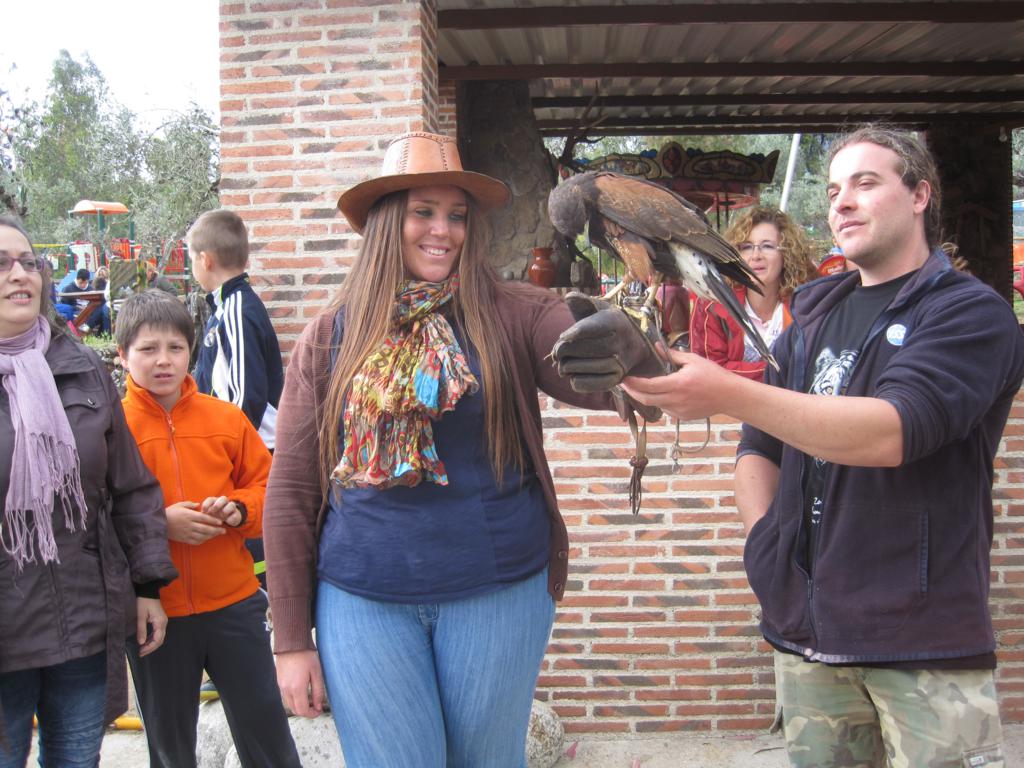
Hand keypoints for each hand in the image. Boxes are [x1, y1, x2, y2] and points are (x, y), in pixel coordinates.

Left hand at [136, 597, 167, 656]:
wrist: (148, 591)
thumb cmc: (144, 602)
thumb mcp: (141, 615)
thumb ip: (141, 629)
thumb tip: (141, 643)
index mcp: (160, 622)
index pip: (157, 639)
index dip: (149, 647)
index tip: (140, 652)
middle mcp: (164, 623)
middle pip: (160, 640)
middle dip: (151, 648)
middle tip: (140, 653)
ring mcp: (162, 622)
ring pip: (159, 637)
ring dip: (151, 644)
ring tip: (142, 649)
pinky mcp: (159, 621)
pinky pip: (158, 633)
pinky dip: (152, 639)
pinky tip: (145, 642)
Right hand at [165, 501, 224, 544]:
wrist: (158, 524)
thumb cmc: (169, 512)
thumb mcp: (179, 505)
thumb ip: (190, 504)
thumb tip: (199, 504)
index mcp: (189, 515)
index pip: (204, 518)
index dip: (213, 520)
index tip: (221, 522)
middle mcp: (189, 525)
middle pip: (205, 528)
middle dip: (216, 530)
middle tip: (224, 530)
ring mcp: (186, 533)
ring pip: (202, 536)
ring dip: (211, 536)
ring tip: (218, 534)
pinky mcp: (183, 539)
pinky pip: (195, 541)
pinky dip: (203, 540)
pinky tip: (207, 538)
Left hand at [202, 495, 241, 527]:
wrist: (228, 519)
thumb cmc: (214, 516)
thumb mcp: (207, 514)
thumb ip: (202, 513)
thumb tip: (195, 514)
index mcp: (215, 501)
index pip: (211, 499)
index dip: (207, 504)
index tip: (203, 512)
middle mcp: (224, 502)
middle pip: (223, 498)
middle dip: (217, 505)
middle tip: (212, 513)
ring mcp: (231, 508)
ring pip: (231, 504)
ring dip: (225, 511)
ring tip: (221, 518)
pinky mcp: (236, 514)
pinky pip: (235, 515)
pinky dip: (230, 518)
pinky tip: (227, 522)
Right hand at [277, 650, 326, 717]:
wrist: (292, 643)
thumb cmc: (306, 656)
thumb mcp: (317, 673)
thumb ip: (318, 692)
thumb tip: (318, 707)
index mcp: (297, 688)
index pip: (303, 710)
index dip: (312, 714)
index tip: (319, 711)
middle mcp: (286, 689)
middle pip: (295, 710)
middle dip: (306, 711)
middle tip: (316, 707)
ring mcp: (280, 686)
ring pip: (289, 704)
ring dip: (299, 706)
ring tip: (310, 699)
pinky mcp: (278, 681)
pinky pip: (285, 696)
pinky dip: (293, 699)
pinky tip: (301, 692)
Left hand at [551, 292, 670, 391]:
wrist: (633, 345)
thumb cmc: (606, 324)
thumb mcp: (599, 309)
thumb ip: (583, 302)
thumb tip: (568, 297)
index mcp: (615, 321)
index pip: (593, 327)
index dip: (574, 333)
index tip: (563, 337)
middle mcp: (620, 343)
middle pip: (583, 349)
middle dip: (563, 350)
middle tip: (557, 351)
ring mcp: (619, 364)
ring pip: (582, 368)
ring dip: (566, 366)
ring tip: (564, 362)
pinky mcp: (615, 380)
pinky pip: (586, 384)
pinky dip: (574, 381)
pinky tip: (574, 374)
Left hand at [622, 349, 737, 420]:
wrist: (730, 396)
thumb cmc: (713, 375)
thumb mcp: (693, 360)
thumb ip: (672, 355)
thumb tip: (657, 347)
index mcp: (678, 384)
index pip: (648, 386)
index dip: (633, 384)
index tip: (623, 378)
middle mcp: (676, 400)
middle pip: (646, 399)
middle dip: (632, 392)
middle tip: (624, 384)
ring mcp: (679, 411)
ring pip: (655, 405)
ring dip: (647, 397)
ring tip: (641, 387)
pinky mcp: (682, 417)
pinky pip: (666, 410)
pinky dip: (661, 402)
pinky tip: (664, 394)